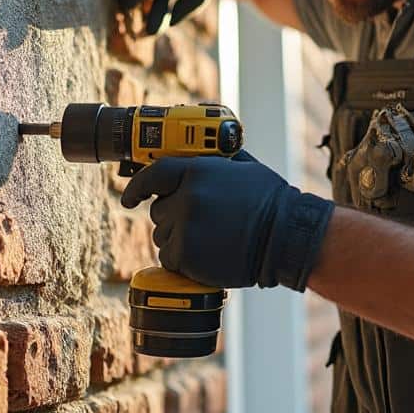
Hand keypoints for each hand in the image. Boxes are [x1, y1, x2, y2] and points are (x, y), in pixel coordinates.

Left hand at [120, 151, 333, 290]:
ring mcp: (184, 227)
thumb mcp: (243, 167)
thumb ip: (214, 161)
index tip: (129, 197)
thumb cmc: (270, 202)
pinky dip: (183, 260)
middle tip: (203, 222)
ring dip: (179, 238)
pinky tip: (206, 255)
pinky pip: (168, 257)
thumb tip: (201, 152)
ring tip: (210, 239)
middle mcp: (186, 197)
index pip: (154, 174)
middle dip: (174, 215)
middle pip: (158, 209)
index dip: (137, 187)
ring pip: (162, 235)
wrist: (285, 237)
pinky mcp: (185, 255)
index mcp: (198, 170)